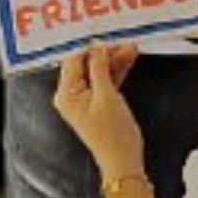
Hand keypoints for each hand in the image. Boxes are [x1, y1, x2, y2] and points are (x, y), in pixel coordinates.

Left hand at [52, 41, 144, 178]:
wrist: (123, 160)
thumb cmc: (113, 134)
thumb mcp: (106, 95)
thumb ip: (99, 68)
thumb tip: (96, 47)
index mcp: (66, 94)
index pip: (73, 60)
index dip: (90, 47)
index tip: (106, 36)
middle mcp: (71, 95)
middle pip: (86, 65)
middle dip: (106, 53)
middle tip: (124, 43)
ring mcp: (84, 99)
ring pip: (98, 72)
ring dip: (114, 60)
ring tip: (131, 48)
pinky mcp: (97, 103)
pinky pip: (104, 81)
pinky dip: (116, 71)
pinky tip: (128, 60)